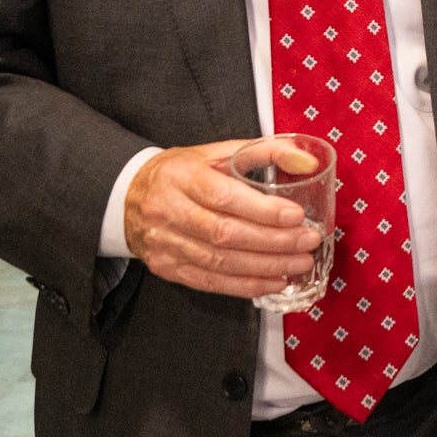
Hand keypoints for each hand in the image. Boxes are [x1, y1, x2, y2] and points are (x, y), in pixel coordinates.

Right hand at [123, 140, 322, 298]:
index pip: (223, 197)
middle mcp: (170, 212)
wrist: (128, 196)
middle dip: (274, 242)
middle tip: (308, 242)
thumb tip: (307, 161)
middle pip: (225, 234)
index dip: (263, 210)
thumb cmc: (181, 173)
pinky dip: (247, 285)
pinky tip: (275, 281)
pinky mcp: (168, 268)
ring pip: (220, 262)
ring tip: (300, 263)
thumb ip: (264, 151)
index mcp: (182, 177)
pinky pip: (211, 282)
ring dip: (266, 267)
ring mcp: (167, 244)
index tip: (296, 216)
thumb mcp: (217, 152)